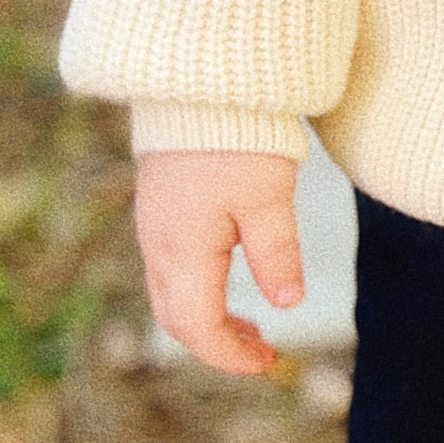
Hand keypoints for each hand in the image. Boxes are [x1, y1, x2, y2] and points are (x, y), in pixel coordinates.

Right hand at [135, 150, 302, 372]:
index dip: (231, 355)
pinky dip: (199, 285)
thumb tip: (289, 304)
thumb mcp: (268, 198)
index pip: (198, 327)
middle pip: (177, 316)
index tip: (268, 363)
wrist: (200, 79)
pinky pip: (171, 262)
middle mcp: (158, 242)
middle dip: (217, 342)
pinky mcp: (160, 201)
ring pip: (171, 291)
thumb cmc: (238, 135)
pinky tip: (231, 273)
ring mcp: (154, 221)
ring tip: (252, 322)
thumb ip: (276, 255)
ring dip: (207, 315)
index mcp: (182, 250)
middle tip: (262, 350)